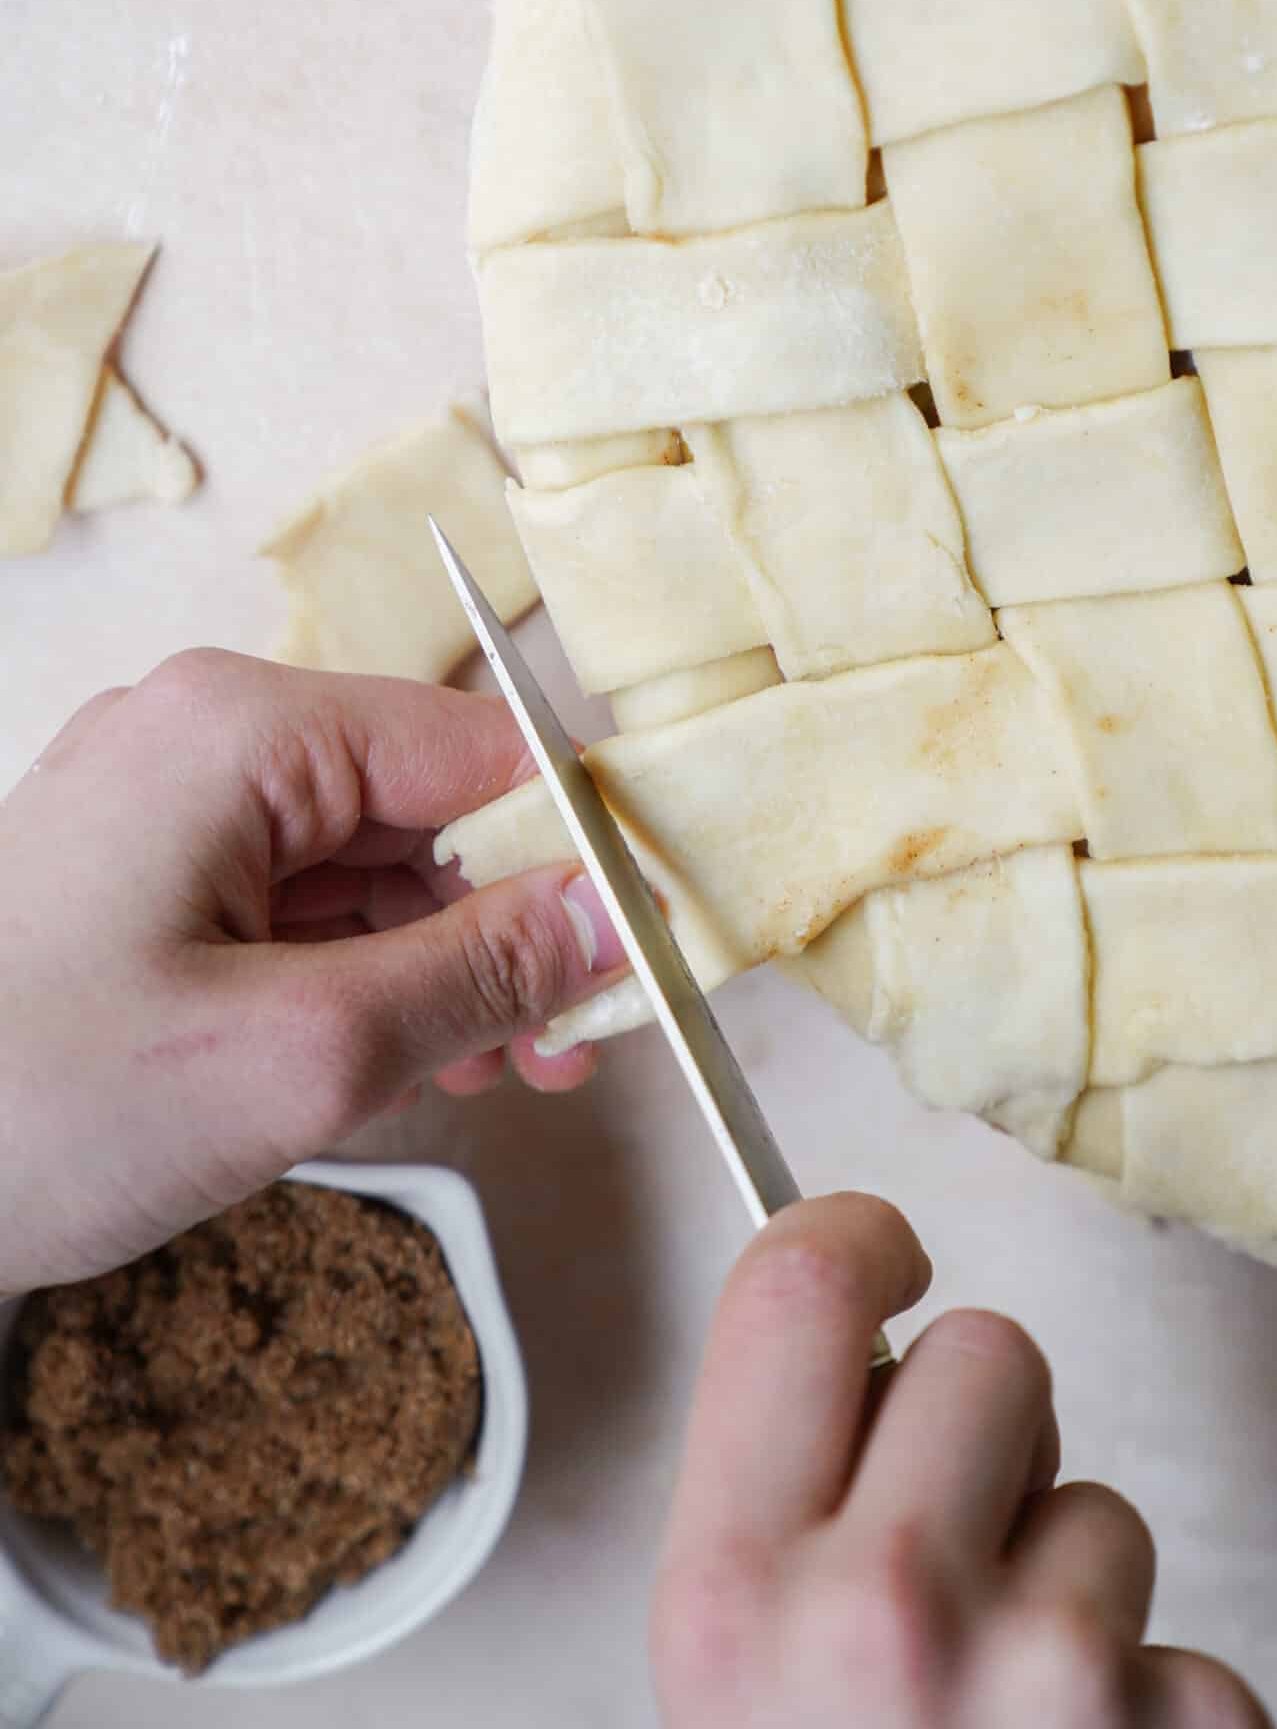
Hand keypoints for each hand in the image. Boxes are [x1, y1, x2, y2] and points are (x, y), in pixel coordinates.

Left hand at [0, 648, 626, 1294]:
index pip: (478, 745)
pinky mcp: (142, 874)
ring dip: (450, 964)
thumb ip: (481, 974)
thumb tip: (615, 917)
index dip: (581, 843)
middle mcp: (203, 735)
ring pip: (371, 861)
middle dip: (515, 924)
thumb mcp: (300, 1053)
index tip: (654, 940)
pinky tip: (426, 1059)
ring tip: (515, 1073)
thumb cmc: (36, 1107)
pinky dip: (370, 976)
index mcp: (239, 730)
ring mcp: (165, 804)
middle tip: (585, 1043)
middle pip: (427, 803)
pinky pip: (300, 900)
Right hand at [654, 1195, 1269, 1728]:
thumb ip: (779, 1513)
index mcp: (733, 1594)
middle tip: (954, 1565)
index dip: (858, 1241)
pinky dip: (1159, 1720)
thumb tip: (863, 1329)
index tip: (890, 1264)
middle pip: (989, 1351)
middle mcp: (880, 1615)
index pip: (798, 1285)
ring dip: (1074, 1597)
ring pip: (1105, 1504)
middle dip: (987, 1438)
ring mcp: (1048, 1682)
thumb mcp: (733, 1686)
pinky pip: (1193, 1648)